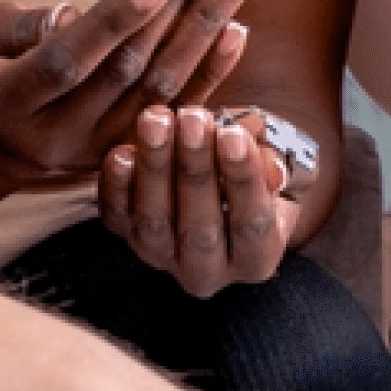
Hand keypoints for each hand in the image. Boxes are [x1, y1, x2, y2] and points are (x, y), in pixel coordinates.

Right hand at [0, 0, 257, 179]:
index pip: (68, 61)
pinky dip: (212, 72)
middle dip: (178, 1)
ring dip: (207, 25)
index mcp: (9, 103)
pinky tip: (238, 29)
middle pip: (128, 67)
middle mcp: (60, 136)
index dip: (114, 21)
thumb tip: (70, 15)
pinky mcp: (132, 154)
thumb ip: (16, 26)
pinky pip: (178, 113)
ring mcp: (101, 151)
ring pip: (162, 87)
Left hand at [99, 101, 294, 295]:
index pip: (251, 225)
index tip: (233, 135)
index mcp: (255, 259)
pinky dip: (115, 185)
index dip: (242, 179)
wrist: (212, 182)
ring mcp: (160, 257)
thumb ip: (274, 166)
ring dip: (155, 166)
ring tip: (157, 120)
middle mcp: (206, 271)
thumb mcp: (275, 170)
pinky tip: (121, 152)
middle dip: (196, 169)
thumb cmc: (249, 170)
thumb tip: (269, 167)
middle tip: (193, 119)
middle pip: (200, 228)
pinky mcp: (125, 235)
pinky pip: (115, 215)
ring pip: (154, 221)